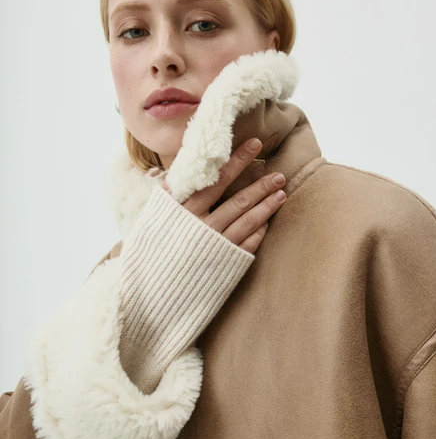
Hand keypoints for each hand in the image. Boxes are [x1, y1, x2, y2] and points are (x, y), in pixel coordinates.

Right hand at [161, 138, 285, 253]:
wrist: (153, 293)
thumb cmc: (150, 254)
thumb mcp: (153, 221)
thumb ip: (167, 199)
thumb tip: (174, 178)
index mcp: (185, 211)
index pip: (217, 180)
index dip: (237, 161)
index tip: (255, 145)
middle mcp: (203, 227)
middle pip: (238, 200)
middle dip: (260, 185)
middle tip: (279, 175)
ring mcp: (217, 247)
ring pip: (248, 222)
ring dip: (266, 206)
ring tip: (281, 193)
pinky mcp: (225, 265)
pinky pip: (247, 245)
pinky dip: (258, 233)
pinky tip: (267, 223)